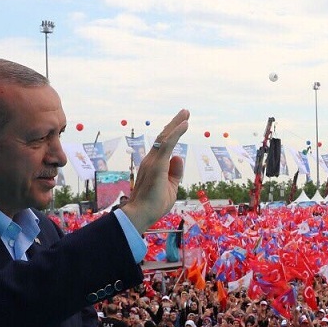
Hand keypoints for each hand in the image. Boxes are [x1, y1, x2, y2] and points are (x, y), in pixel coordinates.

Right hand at [119, 109, 189, 232]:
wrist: (141, 214)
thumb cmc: (154, 204)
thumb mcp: (171, 186)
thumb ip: (175, 172)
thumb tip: (179, 156)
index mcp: (154, 165)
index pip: (163, 145)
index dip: (172, 133)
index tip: (182, 123)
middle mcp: (151, 160)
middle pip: (163, 137)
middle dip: (175, 123)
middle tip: (185, 112)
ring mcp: (153, 161)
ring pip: (165, 137)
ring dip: (176, 124)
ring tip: (186, 113)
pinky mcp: (157, 164)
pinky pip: (167, 144)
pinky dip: (176, 132)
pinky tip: (184, 124)